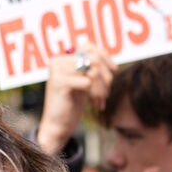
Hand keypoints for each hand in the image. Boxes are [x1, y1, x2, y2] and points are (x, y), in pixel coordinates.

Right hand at [36, 41, 116, 155]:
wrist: (58, 125)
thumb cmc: (72, 103)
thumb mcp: (83, 81)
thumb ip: (90, 67)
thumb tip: (107, 58)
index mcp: (62, 58)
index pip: (89, 46)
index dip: (105, 56)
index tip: (114, 70)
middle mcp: (58, 61)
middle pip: (94, 59)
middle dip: (106, 76)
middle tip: (107, 93)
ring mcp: (57, 71)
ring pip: (93, 70)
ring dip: (102, 88)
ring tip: (101, 100)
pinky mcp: (59, 83)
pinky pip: (88, 82)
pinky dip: (96, 94)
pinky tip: (95, 104)